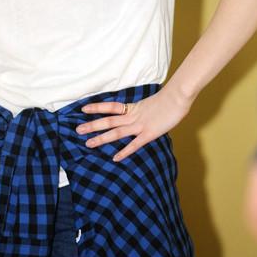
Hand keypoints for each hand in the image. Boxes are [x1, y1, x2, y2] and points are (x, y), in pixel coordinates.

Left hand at [76, 84, 193, 161]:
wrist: (178, 97)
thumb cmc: (168, 100)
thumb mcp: (151, 103)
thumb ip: (142, 110)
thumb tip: (138, 113)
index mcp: (133, 107)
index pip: (111, 106)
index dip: (97, 107)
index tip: (83, 109)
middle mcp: (133, 116)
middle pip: (109, 121)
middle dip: (93, 125)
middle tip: (77, 130)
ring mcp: (140, 125)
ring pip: (117, 132)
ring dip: (102, 138)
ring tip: (88, 143)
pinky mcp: (149, 134)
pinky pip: (135, 144)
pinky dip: (125, 151)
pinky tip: (115, 158)